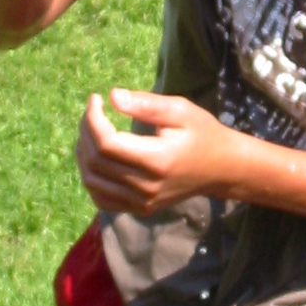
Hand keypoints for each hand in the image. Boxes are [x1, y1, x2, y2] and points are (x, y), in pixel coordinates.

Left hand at [76, 89, 236, 214]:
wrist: (222, 169)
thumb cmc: (203, 134)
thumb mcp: (181, 111)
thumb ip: (147, 105)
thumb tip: (112, 96)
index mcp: (157, 160)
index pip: (107, 143)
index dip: (92, 119)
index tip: (96, 99)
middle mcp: (146, 186)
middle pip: (96, 161)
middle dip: (85, 131)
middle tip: (92, 112)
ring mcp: (142, 202)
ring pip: (92, 181)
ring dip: (83, 154)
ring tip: (91, 132)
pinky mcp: (140, 209)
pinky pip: (101, 198)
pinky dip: (91, 178)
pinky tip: (96, 158)